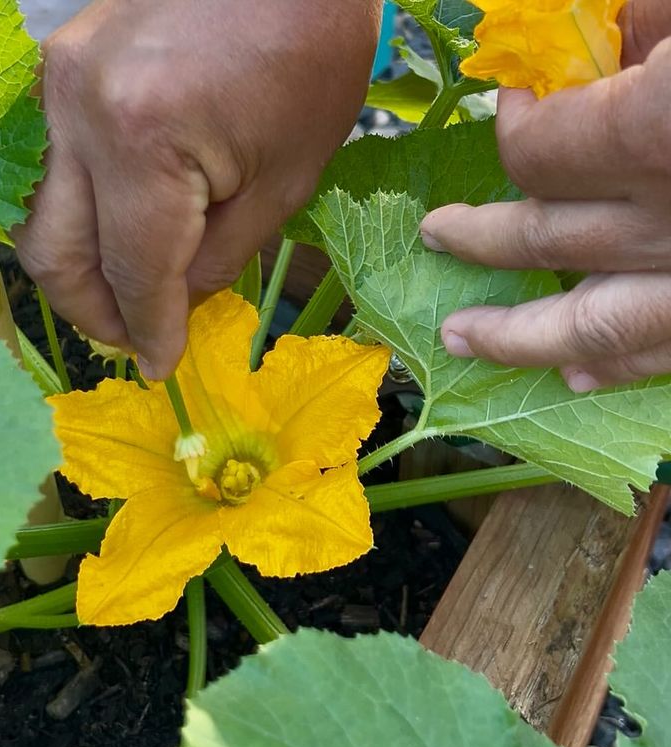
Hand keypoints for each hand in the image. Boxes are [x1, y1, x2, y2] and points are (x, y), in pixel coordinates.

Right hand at [14, 0, 379, 377]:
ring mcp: (57, 84)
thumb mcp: (278, 188)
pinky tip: (116, 240)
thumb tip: (167, 314)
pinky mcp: (59, 73)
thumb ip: (213, 264)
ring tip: (127, 298)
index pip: (132, 270)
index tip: (160, 365)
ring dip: (78, 271)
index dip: (147, 330)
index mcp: (141, 139)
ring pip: (39, 217)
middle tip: (138, 338)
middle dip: (96, 312)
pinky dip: (78, 221)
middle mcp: (78, 110)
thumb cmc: (308, 64)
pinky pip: (50, 173)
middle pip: (55, 253)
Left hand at [420, 1, 670, 391]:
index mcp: (660, 130)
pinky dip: (618, 365)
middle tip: (435, 236)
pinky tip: (576, 375)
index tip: (514, 109)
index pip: (541, 150)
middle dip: (479, 239)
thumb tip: (594, 36)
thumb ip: (646, 27)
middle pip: (541, 239)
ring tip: (460, 340)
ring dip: (518, 337)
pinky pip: (663, 349)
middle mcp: (669, 219)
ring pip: (593, 322)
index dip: (518, 131)